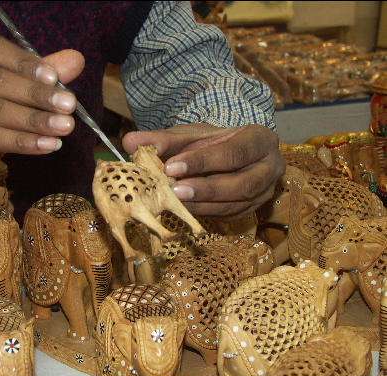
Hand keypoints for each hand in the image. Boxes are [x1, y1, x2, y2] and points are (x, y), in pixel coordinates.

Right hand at [0, 32, 84, 191]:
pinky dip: (22, 142)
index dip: (23, 61)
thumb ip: (40, 74)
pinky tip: (48, 145)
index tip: (54, 77)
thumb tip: (75, 60)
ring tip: (64, 126)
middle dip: (36, 94)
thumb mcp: (14, 90)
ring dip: (34, 120)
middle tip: (68, 105)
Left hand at [122, 123, 285, 218]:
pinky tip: (182, 210)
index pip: (234, 152)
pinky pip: (228, 216)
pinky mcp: (251, 210)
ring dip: (201, 205)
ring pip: (235, 204)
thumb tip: (129, 141)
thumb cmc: (212, 141)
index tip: (171, 167)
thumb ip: (162, 139)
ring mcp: (264, 193)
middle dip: (205, 189)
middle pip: (241, 184)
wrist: (232, 153)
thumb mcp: (191, 135)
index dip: (202, 161)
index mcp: (260, 140)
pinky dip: (203, 213)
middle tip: (173, 191)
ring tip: (173, 202)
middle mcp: (270, 168)